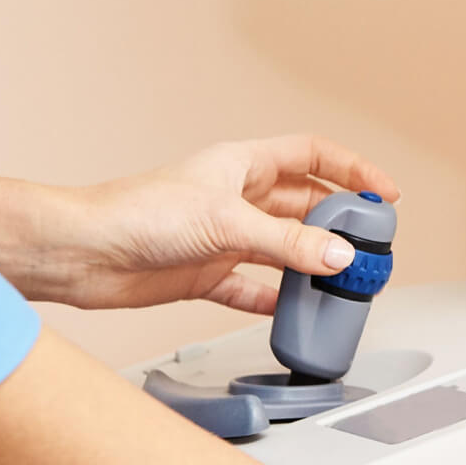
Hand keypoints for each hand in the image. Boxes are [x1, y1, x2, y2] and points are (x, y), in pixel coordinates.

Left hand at [0, 136, 400, 314]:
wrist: (82, 253)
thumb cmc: (138, 213)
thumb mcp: (227, 222)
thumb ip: (287, 243)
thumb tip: (338, 256)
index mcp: (243, 164)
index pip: (313, 155)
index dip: (353, 169)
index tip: (383, 193)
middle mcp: (237, 196)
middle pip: (305, 204)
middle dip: (339, 223)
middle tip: (370, 246)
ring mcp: (224, 235)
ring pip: (284, 246)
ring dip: (312, 262)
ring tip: (343, 281)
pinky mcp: (206, 272)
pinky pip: (253, 286)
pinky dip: (274, 297)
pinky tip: (293, 308)